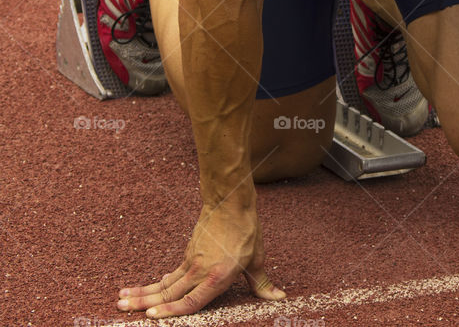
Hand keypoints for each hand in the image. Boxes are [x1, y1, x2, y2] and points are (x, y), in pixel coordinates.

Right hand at [117, 203, 284, 317]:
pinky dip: (157, 284)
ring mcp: (192, 262)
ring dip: (142, 292)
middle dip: (144, 303)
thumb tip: (279, 298)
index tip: (151, 317)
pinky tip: (149, 290)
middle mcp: (201, 271)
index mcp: (218, 276)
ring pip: (164, 283)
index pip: (191, 301)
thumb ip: (261, 283)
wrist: (231, 202)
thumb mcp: (257, 259)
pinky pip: (171, 274)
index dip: (171, 312)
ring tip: (120, 298)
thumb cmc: (246, 231)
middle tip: (121, 308)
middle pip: (168, 293)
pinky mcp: (189, 253)